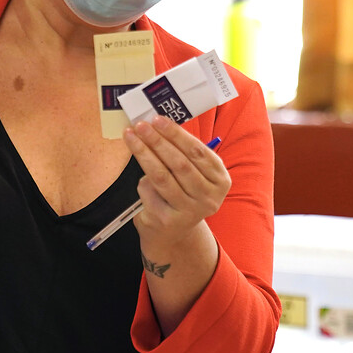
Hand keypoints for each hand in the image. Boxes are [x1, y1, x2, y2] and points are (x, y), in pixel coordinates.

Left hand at [122, 117, 229, 250]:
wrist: (174, 233)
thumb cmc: (183, 192)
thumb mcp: (193, 173)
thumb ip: (183, 152)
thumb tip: (157, 123)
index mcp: (220, 180)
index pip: (197, 151)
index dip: (176, 134)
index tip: (157, 119)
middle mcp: (209, 197)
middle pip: (179, 163)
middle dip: (157, 141)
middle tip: (141, 126)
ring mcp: (190, 211)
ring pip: (162, 176)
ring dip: (144, 153)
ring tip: (131, 137)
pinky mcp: (169, 221)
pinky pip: (150, 192)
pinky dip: (142, 180)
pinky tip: (139, 174)